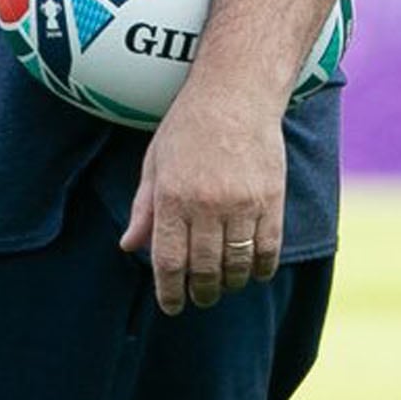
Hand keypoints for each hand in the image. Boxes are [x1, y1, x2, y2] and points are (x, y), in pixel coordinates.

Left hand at [121, 91, 287, 315]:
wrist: (236, 93)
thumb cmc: (189, 126)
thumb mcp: (155, 163)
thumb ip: (144, 208)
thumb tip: (129, 246)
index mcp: (173, 198)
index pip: (169, 262)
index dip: (169, 292)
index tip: (172, 306)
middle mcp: (207, 205)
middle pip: (204, 269)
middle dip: (200, 293)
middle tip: (199, 299)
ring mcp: (243, 203)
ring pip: (237, 264)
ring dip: (229, 284)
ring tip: (223, 286)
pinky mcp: (271, 199)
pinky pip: (268, 249)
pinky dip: (260, 268)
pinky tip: (253, 272)